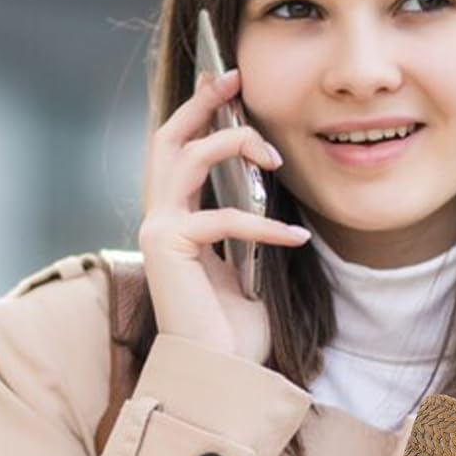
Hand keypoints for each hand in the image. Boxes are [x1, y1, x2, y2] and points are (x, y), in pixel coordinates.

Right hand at [138, 66, 312, 365]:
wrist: (222, 376)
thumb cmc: (235, 331)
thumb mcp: (249, 266)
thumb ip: (248, 225)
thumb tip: (269, 185)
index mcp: (175, 220)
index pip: (180, 152)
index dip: (201, 113)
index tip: (231, 84)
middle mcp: (158, 219)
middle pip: (169, 139)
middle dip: (202, 103)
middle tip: (235, 78)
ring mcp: (158, 231)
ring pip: (187, 159)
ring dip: (233, 147)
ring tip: (276, 160)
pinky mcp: (168, 247)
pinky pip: (222, 218)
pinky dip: (264, 226)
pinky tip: (297, 240)